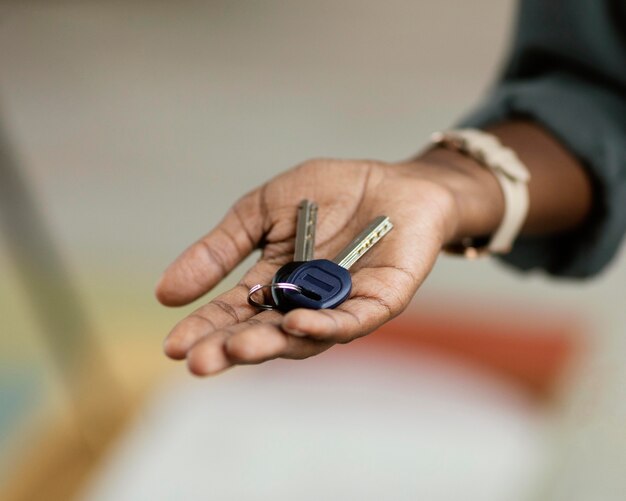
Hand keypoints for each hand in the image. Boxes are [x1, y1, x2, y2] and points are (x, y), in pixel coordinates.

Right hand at [156, 155, 498, 375]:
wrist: (391, 180)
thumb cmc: (328, 193)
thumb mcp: (260, 210)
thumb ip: (219, 249)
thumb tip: (164, 295)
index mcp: (273, 285)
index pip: (232, 314)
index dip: (203, 329)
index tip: (172, 346)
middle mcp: (303, 304)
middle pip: (263, 333)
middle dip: (231, 349)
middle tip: (199, 363)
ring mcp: (341, 306)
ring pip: (304, 336)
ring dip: (271, 344)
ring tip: (237, 349)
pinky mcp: (380, 300)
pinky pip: (352, 319)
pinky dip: (327, 326)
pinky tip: (298, 325)